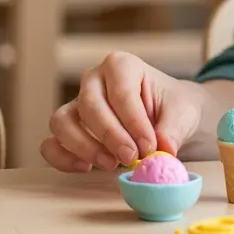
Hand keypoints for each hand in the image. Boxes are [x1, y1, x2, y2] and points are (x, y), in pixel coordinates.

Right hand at [41, 52, 205, 172]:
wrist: (164, 115)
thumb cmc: (171, 107)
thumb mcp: (183, 112)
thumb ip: (174, 129)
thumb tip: (164, 149)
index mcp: (122, 65)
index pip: (121, 92)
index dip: (134, 122)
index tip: (150, 147)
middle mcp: (94, 79)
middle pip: (89, 105)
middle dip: (110, 136)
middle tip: (131, 158)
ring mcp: (76, 103)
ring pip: (62, 121)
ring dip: (85, 147)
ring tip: (112, 164)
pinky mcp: (68, 128)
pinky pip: (50, 143)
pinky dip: (62, 158)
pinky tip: (86, 168)